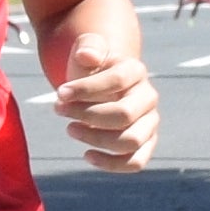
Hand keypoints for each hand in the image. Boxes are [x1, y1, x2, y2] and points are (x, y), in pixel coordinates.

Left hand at [51, 45, 159, 171]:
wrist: (100, 86)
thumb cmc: (90, 69)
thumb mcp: (86, 50)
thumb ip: (87, 46)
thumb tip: (87, 56)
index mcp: (135, 71)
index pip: (116, 81)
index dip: (86, 89)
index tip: (59, 93)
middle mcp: (148, 97)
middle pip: (124, 114)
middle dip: (87, 115)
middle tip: (59, 110)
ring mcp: (149, 122)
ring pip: (130, 141)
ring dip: (95, 139)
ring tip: (70, 129)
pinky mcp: (145, 144)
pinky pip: (136, 162)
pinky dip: (111, 164)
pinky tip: (87, 155)